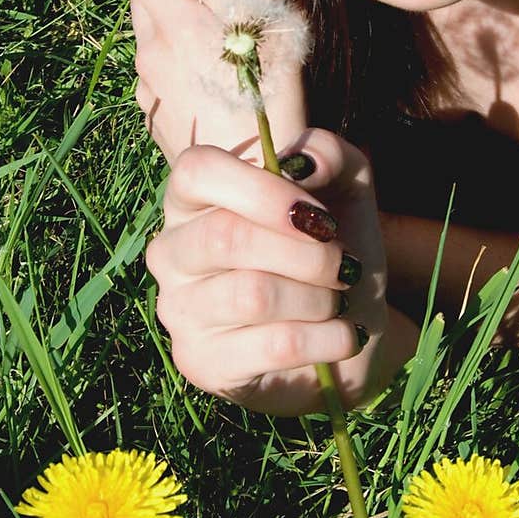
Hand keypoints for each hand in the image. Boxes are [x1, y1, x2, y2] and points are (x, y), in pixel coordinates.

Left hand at [121, 0, 305, 164]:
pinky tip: (198, 68)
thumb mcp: (282, 40)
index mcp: (178, 26)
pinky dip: (166, 57)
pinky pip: (152, 73)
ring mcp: (147, 86)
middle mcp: (152, 52)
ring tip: (197, 19)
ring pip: (145, 38)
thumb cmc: (274, 110)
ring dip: (162, 19)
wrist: (247, 181)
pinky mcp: (151, 114)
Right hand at [145, 131, 391, 414]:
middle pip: (227, 237)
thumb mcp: (345, 187)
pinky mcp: (202, 364)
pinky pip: (273, 344)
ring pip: (252, 294)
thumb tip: (301, 163)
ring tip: (338, 301)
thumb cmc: (331, 248)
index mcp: (193, 199)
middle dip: (308, 253)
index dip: (263, 190)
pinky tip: (345, 336)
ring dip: (318, 298)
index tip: (318, 215)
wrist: (347, 328)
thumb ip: (328, 153)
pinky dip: (327, 338)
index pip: (197, 171)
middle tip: (345, 265)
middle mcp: (171, 252)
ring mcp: (179, 312)